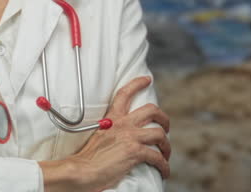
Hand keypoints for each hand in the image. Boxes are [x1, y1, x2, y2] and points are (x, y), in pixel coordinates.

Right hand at [68, 76, 171, 190]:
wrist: (83, 170)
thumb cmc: (88, 157)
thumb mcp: (98, 134)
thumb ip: (111, 130)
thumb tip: (121, 135)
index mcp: (112, 118)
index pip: (124, 94)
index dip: (137, 83)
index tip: (146, 80)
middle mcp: (122, 124)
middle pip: (151, 110)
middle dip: (164, 118)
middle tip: (166, 127)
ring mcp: (130, 137)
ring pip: (160, 134)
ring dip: (166, 146)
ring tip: (165, 153)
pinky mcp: (135, 152)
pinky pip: (157, 157)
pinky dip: (164, 165)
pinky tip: (164, 170)